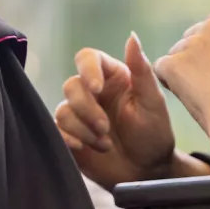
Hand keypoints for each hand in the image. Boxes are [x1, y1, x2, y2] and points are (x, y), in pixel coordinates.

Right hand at [56, 33, 176, 189]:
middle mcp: (91, 92)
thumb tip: (132, 36)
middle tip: (106, 128)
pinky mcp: (69, 134)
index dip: (87, 70)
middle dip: (87, 109)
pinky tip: (84, 147)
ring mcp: (78, 114)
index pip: (87, 58)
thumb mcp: (153, 103)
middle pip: (71, 85)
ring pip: (63, 110)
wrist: (147, 172)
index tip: (97, 89)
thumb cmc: (154, 134)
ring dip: (83, 128)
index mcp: (111, 78)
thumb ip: (141, 70)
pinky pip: (55, 129)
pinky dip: (68, 138)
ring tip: (104, 144)